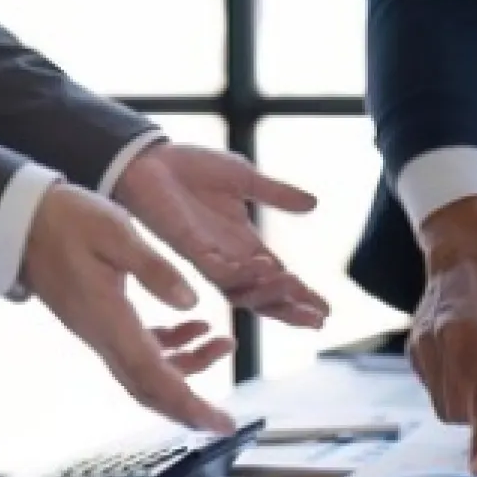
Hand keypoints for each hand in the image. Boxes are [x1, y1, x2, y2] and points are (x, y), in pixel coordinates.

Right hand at [22, 183, 235, 432]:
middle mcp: (104, 337)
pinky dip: (172, 348)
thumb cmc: (66, 221)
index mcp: (110, 321)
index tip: (220, 423)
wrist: (20, 222)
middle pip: (151, 390)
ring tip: (225, 343)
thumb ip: (154, 268)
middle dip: (191, 408)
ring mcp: (102, 332)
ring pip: (148, 372)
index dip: (190, 406)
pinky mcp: (102, 322)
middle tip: (225, 420)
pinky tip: (196, 327)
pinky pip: (139, 351)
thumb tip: (190, 303)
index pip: (155, 378)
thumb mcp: (115, 232)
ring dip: (190, 368)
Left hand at [114, 142, 329, 327]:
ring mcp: (208, 257)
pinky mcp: (188, 247)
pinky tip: (260, 268)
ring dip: (269, 291)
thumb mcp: (245, 178)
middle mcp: (228, 258)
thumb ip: (277, 194)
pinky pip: (216, 269)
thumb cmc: (192, 169)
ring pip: (242, 291)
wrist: (150, 159)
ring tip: (294, 288)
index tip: (326, 309)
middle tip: (316, 318)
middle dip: (290, 308)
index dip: (301, 295)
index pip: (278, 278)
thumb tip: (314, 203)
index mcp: (243, 244)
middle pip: (263, 296)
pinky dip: (239, 272)